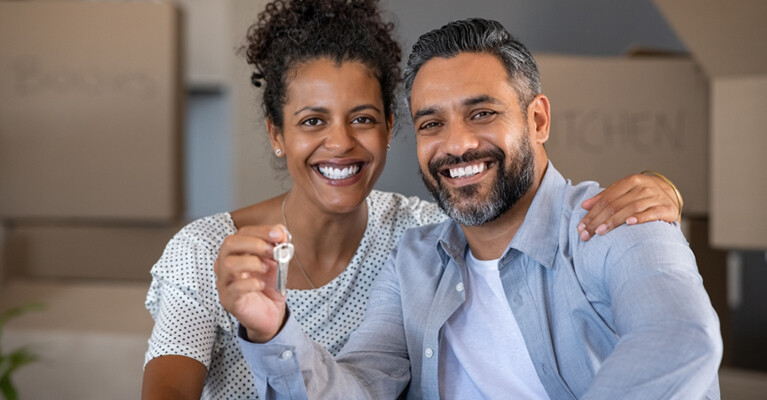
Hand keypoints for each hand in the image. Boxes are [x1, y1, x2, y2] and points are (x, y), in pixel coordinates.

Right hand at [215, 224, 289, 341]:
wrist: (270, 314)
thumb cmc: (269, 286)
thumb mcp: (277, 263)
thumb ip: (278, 246)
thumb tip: (280, 230)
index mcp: (236, 252)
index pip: (242, 233)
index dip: (261, 231)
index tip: (279, 234)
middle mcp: (225, 265)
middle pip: (229, 244)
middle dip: (254, 243)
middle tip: (273, 251)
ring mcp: (225, 283)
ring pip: (228, 264)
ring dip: (252, 262)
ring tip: (266, 269)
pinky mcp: (229, 300)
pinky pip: (235, 288)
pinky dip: (251, 283)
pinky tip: (262, 285)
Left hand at [578, 173, 682, 240]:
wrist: (672, 194)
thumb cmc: (642, 195)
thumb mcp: (625, 192)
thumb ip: (605, 197)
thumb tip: (584, 206)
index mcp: (631, 181)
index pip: (606, 199)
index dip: (592, 213)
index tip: (581, 227)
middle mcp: (643, 187)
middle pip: (615, 205)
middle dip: (598, 220)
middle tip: (586, 234)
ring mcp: (656, 197)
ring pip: (631, 208)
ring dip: (614, 221)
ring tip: (601, 231)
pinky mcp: (667, 208)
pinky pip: (652, 213)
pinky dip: (640, 218)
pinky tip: (629, 223)